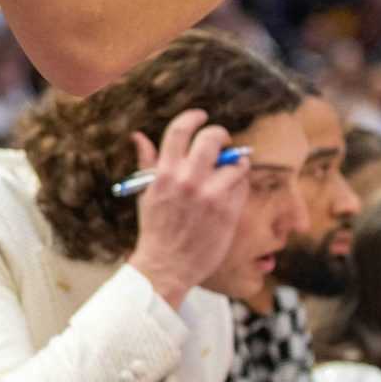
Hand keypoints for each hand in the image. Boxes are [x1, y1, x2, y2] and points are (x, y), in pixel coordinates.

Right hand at [125, 112, 250, 303]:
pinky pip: (242, 185)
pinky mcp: (228, 211)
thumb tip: (138, 136)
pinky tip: (230, 190)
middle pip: (212, 138)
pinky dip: (239, 183)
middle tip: (222, 140)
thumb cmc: (156, 229)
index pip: (180, 130)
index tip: (201, 116)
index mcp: (164, 173)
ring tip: (229, 170)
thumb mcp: (146, 192)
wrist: (167, 266)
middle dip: (220, 135)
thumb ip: (147, 162)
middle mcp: (188, 180)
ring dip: (235, 162)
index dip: (194, 117)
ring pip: (235, 163)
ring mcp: (210, 195)